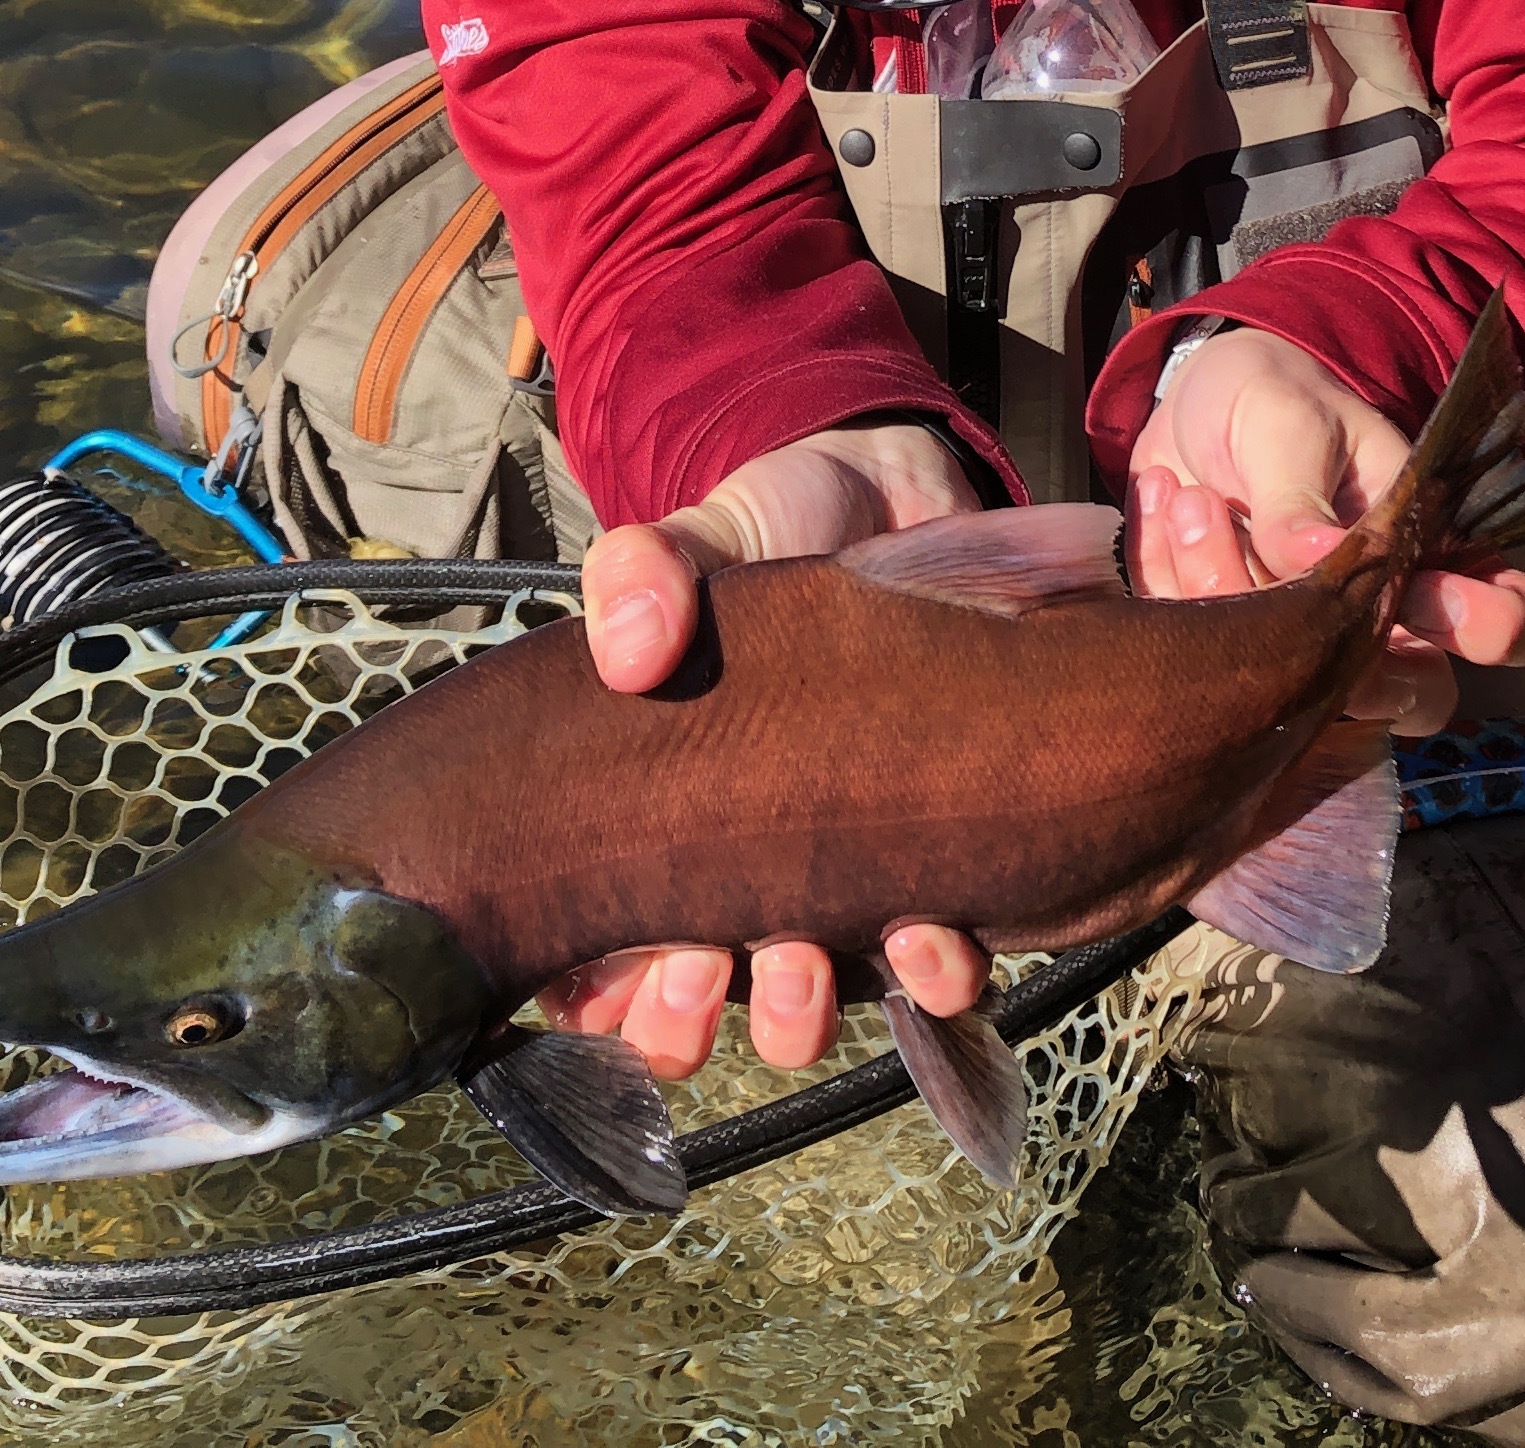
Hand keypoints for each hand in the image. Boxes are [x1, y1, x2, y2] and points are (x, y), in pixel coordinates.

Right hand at [545, 420, 993, 1076]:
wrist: (908, 510)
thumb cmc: (774, 546)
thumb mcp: (695, 540)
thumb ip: (643, 573)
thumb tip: (628, 653)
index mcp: (653, 822)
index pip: (591, 949)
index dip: (591, 988)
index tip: (605, 968)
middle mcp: (734, 875)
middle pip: (686, 1007)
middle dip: (685, 1014)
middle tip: (701, 964)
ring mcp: (831, 883)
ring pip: (802, 1008)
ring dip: (797, 1008)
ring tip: (802, 960)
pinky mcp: (933, 868)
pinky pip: (933, 967)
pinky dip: (931, 970)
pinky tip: (931, 933)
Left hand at [1123, 327, 1524, 737]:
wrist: (1185, 415)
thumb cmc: (1267, 405)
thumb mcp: (1284, 418)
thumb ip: (1301, 492)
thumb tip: (1319, 557)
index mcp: (1432, 553)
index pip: (1510, 621)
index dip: (1493, 626)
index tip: (1430, 597)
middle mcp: (1386, 621)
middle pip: (1412, 695)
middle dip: (1331, 644)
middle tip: (1264, 551)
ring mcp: (1315, 655)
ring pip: (1299, 693)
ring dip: (1225, 588)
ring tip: (1195, 497)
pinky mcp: (1240, 665)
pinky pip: (1207, 668)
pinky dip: (1172, 580)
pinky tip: (1169, 507)